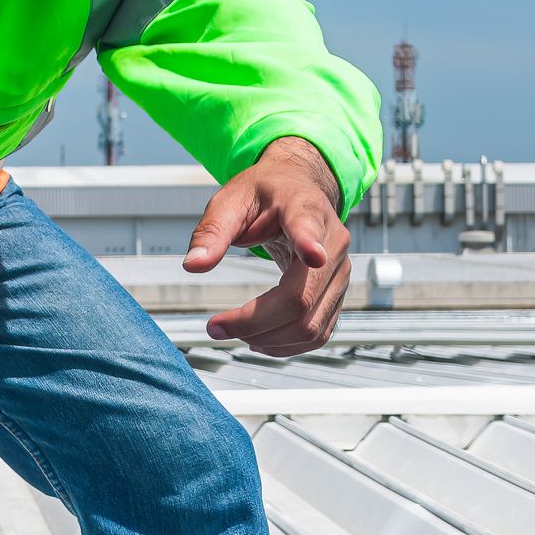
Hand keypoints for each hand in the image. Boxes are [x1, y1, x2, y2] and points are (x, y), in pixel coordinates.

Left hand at [186, 136, 348, 355]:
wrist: (299, 189)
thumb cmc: (266, 193)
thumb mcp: (232, 199)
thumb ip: (213, 231)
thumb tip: (194, 264)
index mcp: (305, 208)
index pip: (308, 227)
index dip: (310, 243)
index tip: (313, 256)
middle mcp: (332, 244)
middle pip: (301, 298)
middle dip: (254, 323)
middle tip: (215, 327)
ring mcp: (340, 273)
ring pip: (311, 325)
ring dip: (268, 340)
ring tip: (232, 332)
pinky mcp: (337, 295)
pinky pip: (318, 332)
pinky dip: (286, 345)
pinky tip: (258, 339)